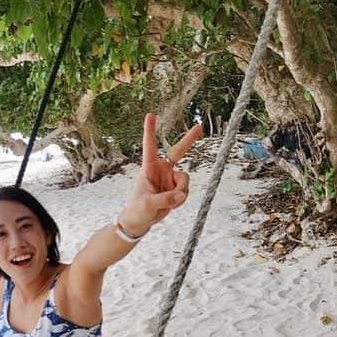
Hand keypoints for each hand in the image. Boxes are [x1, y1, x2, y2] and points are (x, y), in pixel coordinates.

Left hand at [119, 114, 202, 235]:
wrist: (140, 222)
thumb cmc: (137, 210)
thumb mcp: (147, 205)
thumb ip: (164, 200)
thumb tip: (180, 196)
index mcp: (149, 168)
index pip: (150, 147)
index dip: (150, 131)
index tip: (151, 115)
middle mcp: (161, 170)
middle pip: (178, 151)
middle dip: (188, 139)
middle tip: (200, 127)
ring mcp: (170, 179)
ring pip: (185, 179)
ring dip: (181, 191)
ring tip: (170, 202)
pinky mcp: (176, 189)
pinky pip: (186, 190)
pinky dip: (181, 199)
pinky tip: (172, 204)